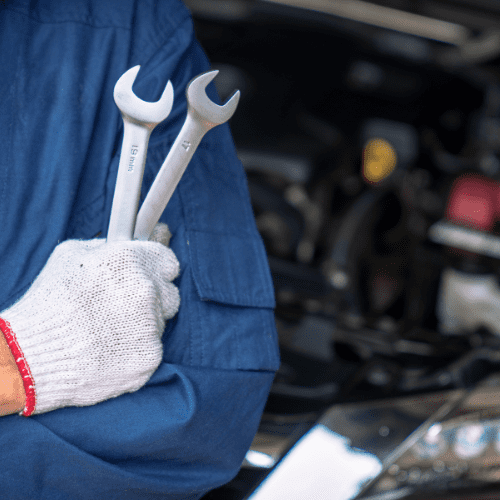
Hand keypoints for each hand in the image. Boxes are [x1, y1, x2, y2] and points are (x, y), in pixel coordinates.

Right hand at [0, 225, 179, 415]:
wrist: (33, 356)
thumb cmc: (49, 303)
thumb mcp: (70, 255)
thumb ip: (108, 246)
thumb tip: (130, 241)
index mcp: (129, 261)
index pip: (168, 261)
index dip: (158, 270)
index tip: (151, 277)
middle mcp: (145, 289)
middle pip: (169, 293)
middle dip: (152, 299)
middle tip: (122, 308)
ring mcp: (150, 324)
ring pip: (160, 322)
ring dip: (142, 325)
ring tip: (108, 330)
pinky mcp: (150, 355)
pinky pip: (152, 347)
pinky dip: (137, 349)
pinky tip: (111, 349)